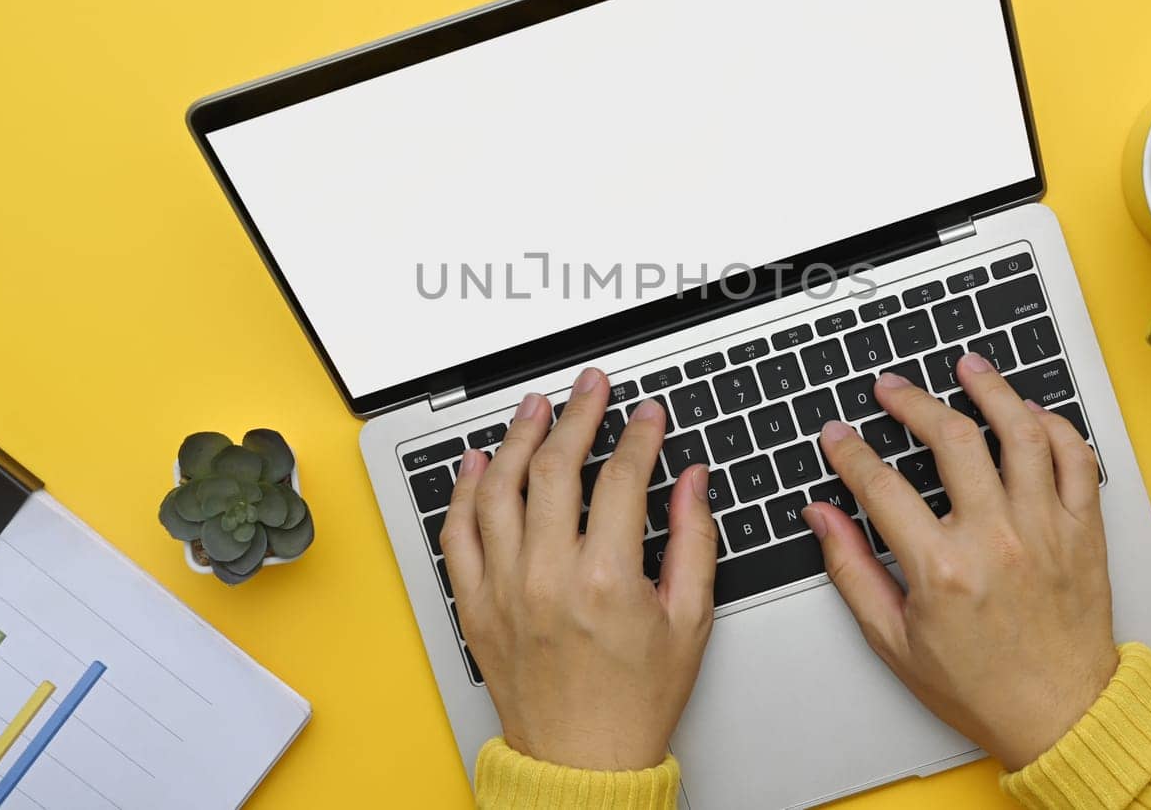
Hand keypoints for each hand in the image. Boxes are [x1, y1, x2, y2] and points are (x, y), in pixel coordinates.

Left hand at [441, 366, 718, 770]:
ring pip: (500, 489)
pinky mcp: (475, 605)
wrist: (583, 763)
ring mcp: (503, 589)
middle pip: (556, 468)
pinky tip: (478, 463)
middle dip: (578, 415)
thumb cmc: (635, 701)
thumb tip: (690, 481)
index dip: (638, 435)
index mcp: (606, 580)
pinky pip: (457, 534)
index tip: (646, 414)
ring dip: (518, 439)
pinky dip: (464, 492)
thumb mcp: (690, 620)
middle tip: (591, 387)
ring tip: (536, 408)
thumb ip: (693, 541)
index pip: (621, 478)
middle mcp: (547, 578)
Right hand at [803, 353, 1117, 770]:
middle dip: (912, 401)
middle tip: (892, 388)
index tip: (838, 436)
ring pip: (1021, 432)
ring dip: (991, 389)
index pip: (882, 486)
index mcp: (943, 569)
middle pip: (952, 439)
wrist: (1062, 716)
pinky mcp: (1083, 531)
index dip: (850, 452)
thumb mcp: (893, 640)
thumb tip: (823, 517)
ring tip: (968, 367)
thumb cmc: (981, 687)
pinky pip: (1076, 459)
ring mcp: (1046, 529)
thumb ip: (851, 570)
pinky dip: (1054, 426)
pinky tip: (1029, 412)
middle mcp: (997, 539)